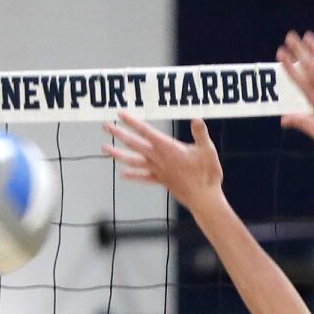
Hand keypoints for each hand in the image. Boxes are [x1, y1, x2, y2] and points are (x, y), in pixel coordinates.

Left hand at [102, 111, 221, 212]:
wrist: (204, 199)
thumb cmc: (208, 174)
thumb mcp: (208, 151)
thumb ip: (201, 134)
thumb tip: (197, 119)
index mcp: (168, 148)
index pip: (146, 132)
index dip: (132, 122)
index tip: (120, 114)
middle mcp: (159, 159)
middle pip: (134, 144)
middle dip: (119, 134)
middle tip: (106, 126)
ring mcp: (158, 171)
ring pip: (133, 161)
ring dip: (118, 154)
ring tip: (105, 149)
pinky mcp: (161, 181)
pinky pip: (143, 177)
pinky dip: (133, 175)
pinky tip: (123, 174)